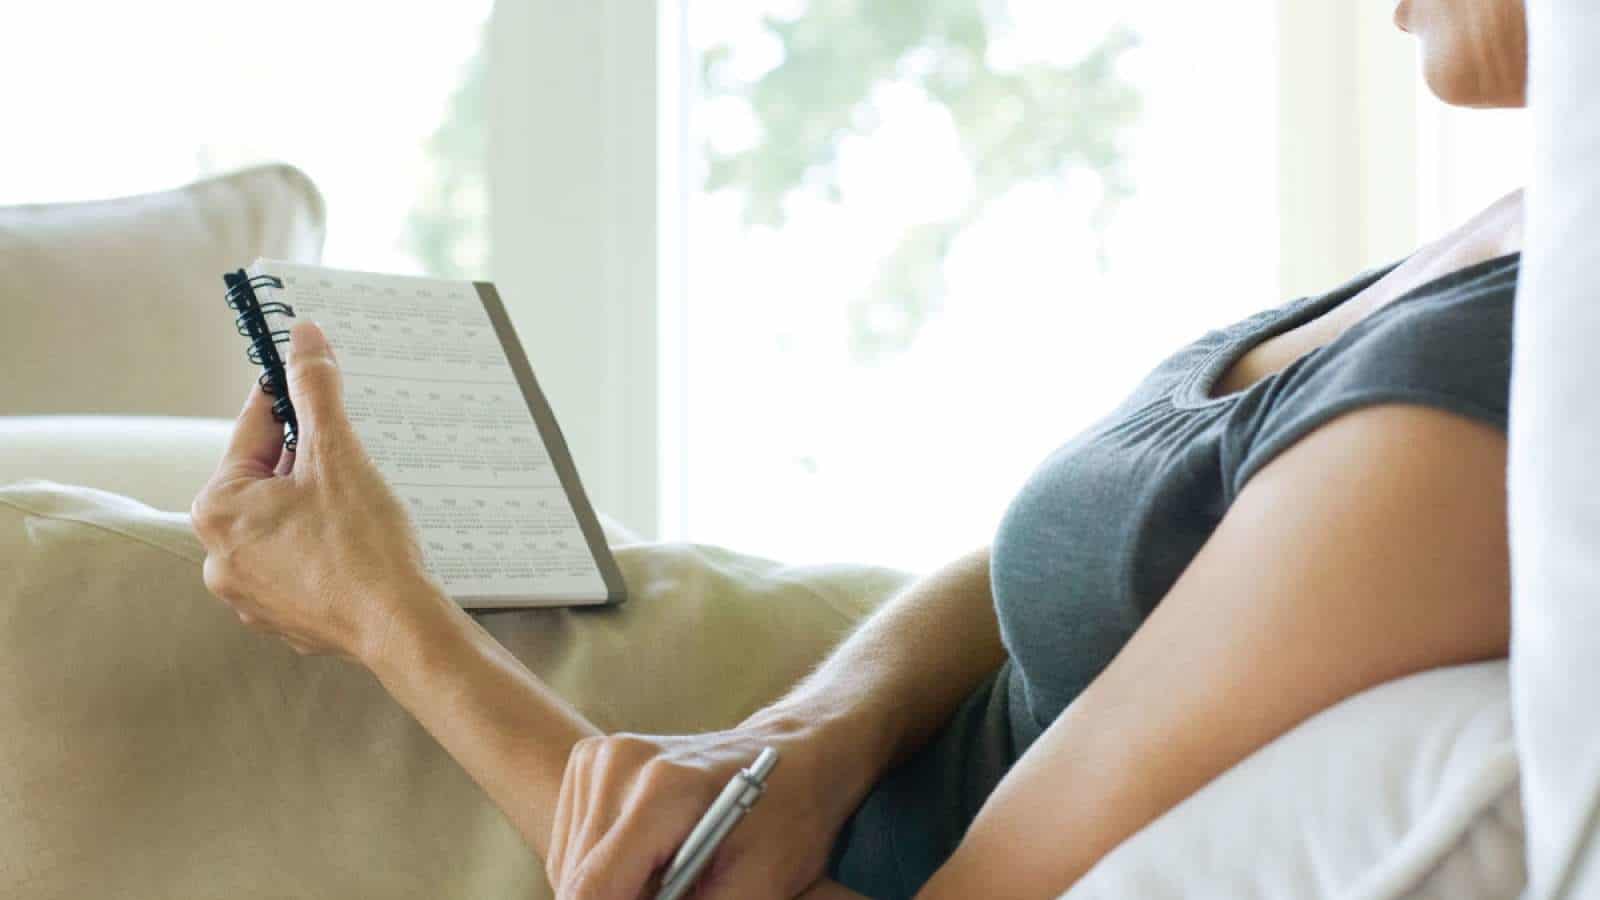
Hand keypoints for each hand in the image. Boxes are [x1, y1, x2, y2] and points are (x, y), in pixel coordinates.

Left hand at [191, 320, 447, 661]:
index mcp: (218, 509)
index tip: (310, 376)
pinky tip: (357, 545)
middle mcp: (219, 555)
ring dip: (315, 505)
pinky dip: (324, 548)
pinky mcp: (282, 618)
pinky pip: (298, 564)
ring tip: (359, 505)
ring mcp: (249, 593)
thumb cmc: (364, 545)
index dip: (289, 399)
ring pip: (282, 524)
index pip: (253, 430)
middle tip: (350, 454)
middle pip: (266, 480)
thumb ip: (315, 388)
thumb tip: (303, 337)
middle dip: (307, 462)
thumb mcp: (339, 453)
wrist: (400, 628)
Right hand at [548, 716, 871, 899]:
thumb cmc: (788, 815)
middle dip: (623, 899)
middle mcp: (620, 762)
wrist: (794, 753)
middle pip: (578, 879)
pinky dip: (602, 868)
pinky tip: (650, 862)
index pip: (596, 886)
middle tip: (681, 891)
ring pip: (570, 864)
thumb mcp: (759, 884)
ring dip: (610, 888)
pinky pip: (573, 843)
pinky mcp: (590, 760)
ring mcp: (600, 756)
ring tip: (670, 879)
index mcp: (663, 789)